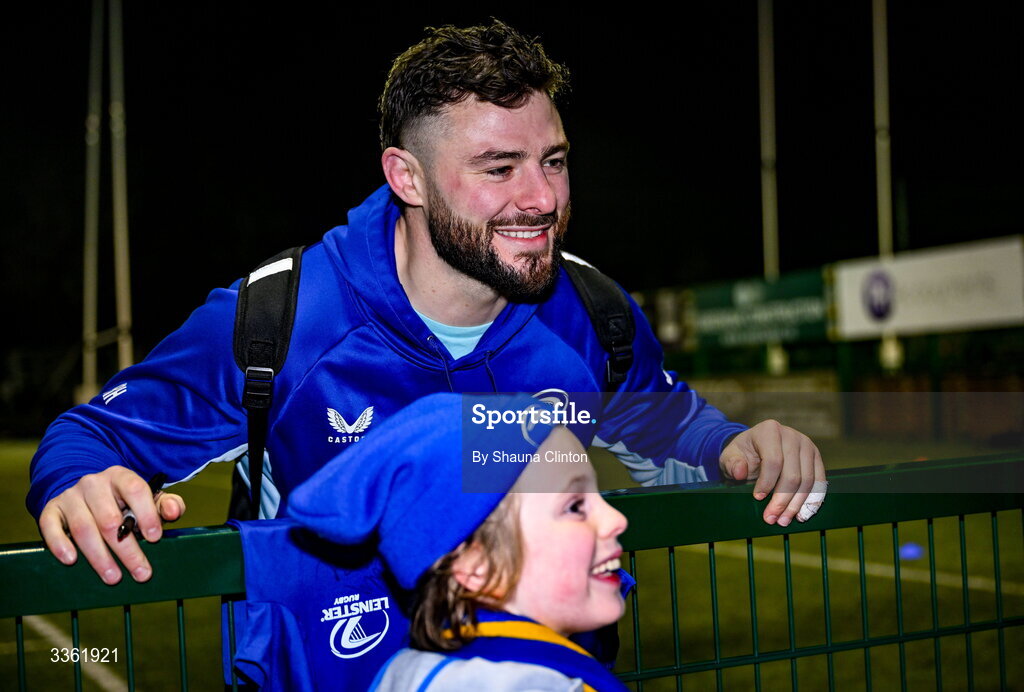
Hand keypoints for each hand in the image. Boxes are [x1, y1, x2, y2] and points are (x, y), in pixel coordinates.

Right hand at [38, 466, 185, 584]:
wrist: (86, 491)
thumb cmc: (124, 501)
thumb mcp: (148, 498)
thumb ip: (166, 504)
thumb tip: (174, 512)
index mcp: (121, 476)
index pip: (135, 490)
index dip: (147, 514)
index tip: (155, 538)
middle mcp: (94, 483)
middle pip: (109, 518)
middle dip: (127, 550)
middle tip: (141, 573)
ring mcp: (70, 496)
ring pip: (83, 528)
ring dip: (99, 557)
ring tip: (114, 577)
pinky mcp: (51, 510)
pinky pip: (50, 526)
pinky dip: (59, 544)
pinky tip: (71, 560)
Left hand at [719, 420, 825, 526]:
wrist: (756, 448)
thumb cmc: (743, 454)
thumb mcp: (730, 457)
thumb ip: (732, 463)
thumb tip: (739, 472)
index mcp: (769, 430)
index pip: (773, 460)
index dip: (767, 482)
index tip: (758, 498)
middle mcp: (791, 436)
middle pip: (793, 474)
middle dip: (782, 500)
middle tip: (771, 518)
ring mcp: (807, 446)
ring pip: (807, 481)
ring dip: (796, 505)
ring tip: (784, 520)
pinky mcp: (816, 458)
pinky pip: (819, 482)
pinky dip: (812, 501)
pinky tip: (802, 515)